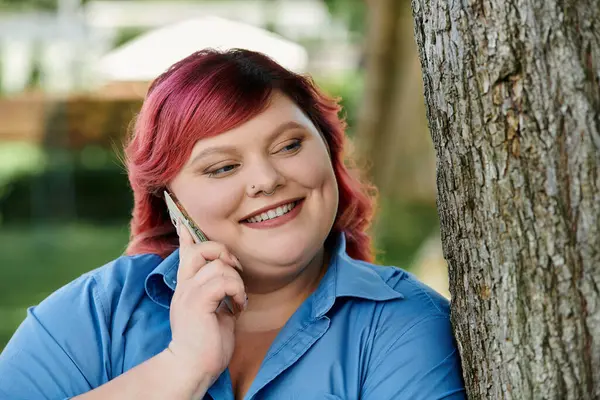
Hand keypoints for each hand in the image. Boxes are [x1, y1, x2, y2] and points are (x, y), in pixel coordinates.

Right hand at [166, 222, 246, 390]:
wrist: (194, 366)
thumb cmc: (207, 344)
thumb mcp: (214, 312)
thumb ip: (217, 293)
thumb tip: (229, 280)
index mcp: (187, 288)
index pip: (185, 253)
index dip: (187, 235)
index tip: (184, 222)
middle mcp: (184, 287)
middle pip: (200, 249)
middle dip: (223, 252)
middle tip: (237, 272)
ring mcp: (189, 293)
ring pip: (217, 265)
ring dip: (236, 281)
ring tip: (238, 300)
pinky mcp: (198, 302)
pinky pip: (222, 281)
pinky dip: (236, 291)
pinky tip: (237, 307)